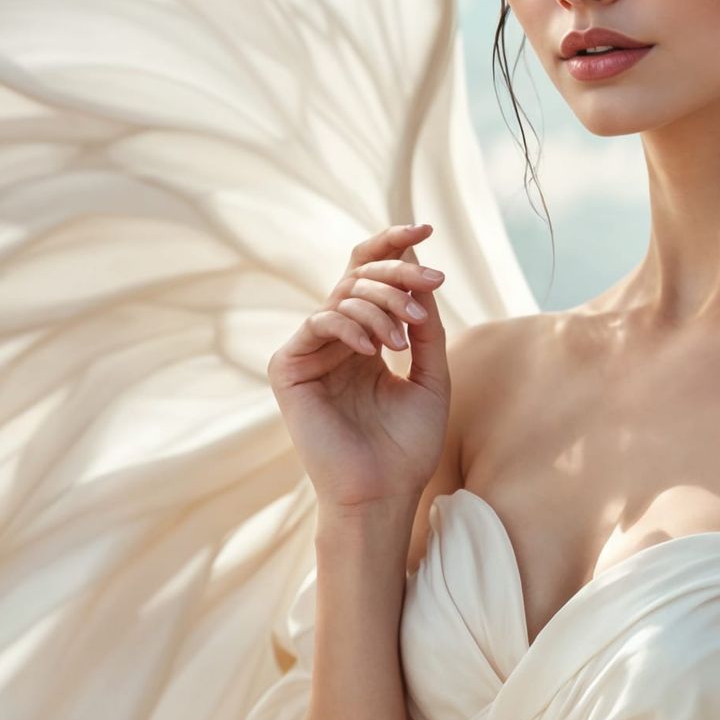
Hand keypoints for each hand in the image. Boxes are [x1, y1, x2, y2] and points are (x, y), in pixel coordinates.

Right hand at [267, 223, 449, 514]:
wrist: (384, 493)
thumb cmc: (408, 444)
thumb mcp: (431, 375)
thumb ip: (426, 324)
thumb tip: (420, 264)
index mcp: (365, 337)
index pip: (371, 275)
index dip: (393, 245)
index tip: (425, 226)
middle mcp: (335, 338)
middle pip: (358, 275)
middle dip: (398, 274)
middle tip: (432, 285)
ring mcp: (310, 351)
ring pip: (342, 295)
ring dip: (382, 306)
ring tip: (406, 340)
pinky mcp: (288, 367)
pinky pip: (317, 321)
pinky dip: (350, 325)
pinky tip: (374, 349)